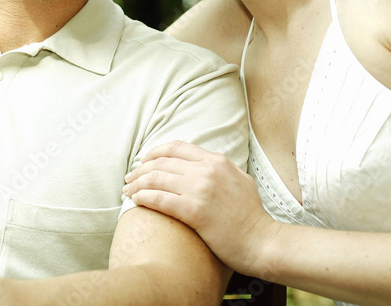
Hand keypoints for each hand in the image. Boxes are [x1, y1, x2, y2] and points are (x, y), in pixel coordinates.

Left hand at [123, 141, 277, 274]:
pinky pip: (159, 199)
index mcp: (217, 161)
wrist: (263, 242)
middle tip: (129, 178)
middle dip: (140, 169)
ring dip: (136, 183)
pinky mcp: (194, 211)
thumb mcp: (239, 180)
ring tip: (127, 190)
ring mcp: (200, 190)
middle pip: (162, 162)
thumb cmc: (251, 217)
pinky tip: (135, 201)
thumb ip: (218, 170)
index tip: (143, 160)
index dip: (155, 152)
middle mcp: (207, 171)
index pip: (177, 147)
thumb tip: (198, 164)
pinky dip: (143, 198)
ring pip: (156, 179)